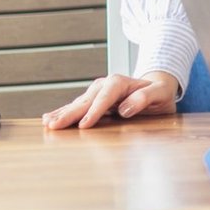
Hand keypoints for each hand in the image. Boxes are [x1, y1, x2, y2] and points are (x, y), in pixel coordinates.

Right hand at [44, 71, 179, 129]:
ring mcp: (96, 93)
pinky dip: (62, 112)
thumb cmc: (159, 93)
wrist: (156, 89)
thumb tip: (125, 108)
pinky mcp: (92, 100)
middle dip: (70, 114)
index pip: (105, 97)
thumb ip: (146, 98)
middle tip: (55, 126)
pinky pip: (76, 107)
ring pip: (77, 104)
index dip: (94, 111)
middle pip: (86, 101)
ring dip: (62, 114)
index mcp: (120, 83)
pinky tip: (49, 118)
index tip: (84, 125)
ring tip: (48, 123)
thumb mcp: (161, 94)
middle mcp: (105, 85)